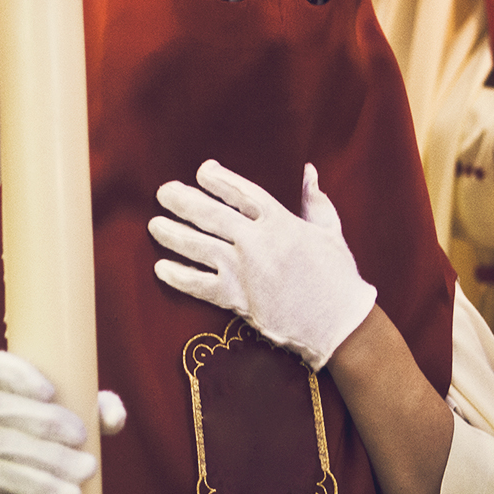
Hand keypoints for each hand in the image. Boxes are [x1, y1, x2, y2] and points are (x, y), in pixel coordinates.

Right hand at [0, 350, 122, 493]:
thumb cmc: (36, 437)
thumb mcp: (63, 415)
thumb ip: (94, 408)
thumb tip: (115, 418)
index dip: (19, 376)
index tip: (50, 392)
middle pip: (3, 410)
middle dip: (47, 423)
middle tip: (81, 437)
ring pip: (9, 448)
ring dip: (54, 460)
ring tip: (87, 469)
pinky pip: (10, 481)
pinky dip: (44, 487)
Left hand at [149, 160, 376, 369]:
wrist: (339, 323)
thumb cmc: (338, 277)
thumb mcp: (330, 231)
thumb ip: (315, 200)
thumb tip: (308, 171)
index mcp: (281, 221)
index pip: (241, 192)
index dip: (218, 179)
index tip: (202, 171)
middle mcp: (257, 242)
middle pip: (211, 214)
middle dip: (183, 201)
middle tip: (163, 192)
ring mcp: (244, 270)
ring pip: (199, 246)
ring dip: (172, 234)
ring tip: (154, 226)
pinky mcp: (238, 298)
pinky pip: (199, 285)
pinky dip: (178, 276)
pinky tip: (161, 268)